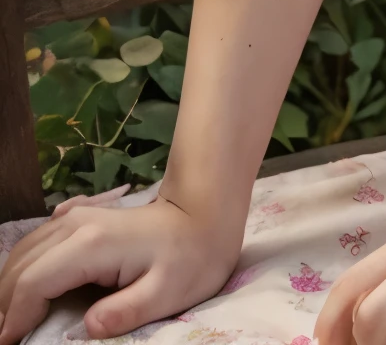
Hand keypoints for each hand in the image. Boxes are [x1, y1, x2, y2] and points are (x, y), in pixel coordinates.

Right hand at [0, 192, 242, 344]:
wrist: (205, 213)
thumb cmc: (190, 257)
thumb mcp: (166, 294)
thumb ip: (124, 313)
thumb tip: (87, 328)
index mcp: (91, 245)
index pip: (33, 283)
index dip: (14, 318)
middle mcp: (76, 224)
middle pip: (20, 267)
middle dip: (4, 306)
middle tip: (8, 339)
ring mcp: (76, 217)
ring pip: (24, 251)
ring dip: (9, 287)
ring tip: (10, 324)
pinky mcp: (79, 218)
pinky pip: (37, 242)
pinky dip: (22, 269)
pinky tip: (26, 294)